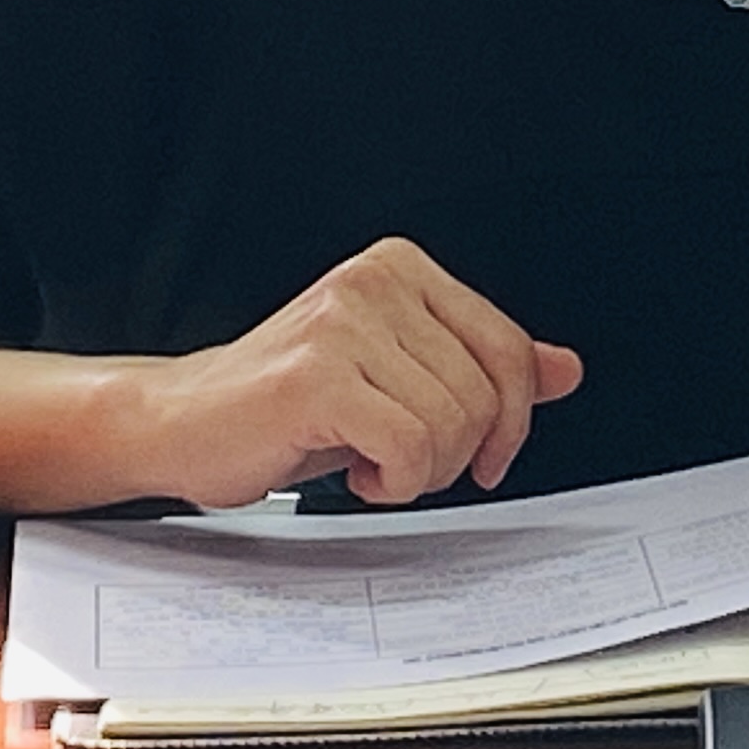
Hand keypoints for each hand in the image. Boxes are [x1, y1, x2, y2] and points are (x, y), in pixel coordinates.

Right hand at [134, 239, 583, 508]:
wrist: (183, 423)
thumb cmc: (288, 405)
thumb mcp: (401, 377)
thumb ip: (481, 367)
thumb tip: (565, 370)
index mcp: (401, 268)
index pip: (507, 347)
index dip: (511, 421)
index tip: (487, 457)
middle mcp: (374, 281)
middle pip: (483, 394)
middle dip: (456, 454)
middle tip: (404, 463)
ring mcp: (342, 325)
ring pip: (449, 424)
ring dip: (419, 471)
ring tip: (371, 461)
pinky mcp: (315, 377)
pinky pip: (408, 446)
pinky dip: (393, 480)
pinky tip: (356, 471)